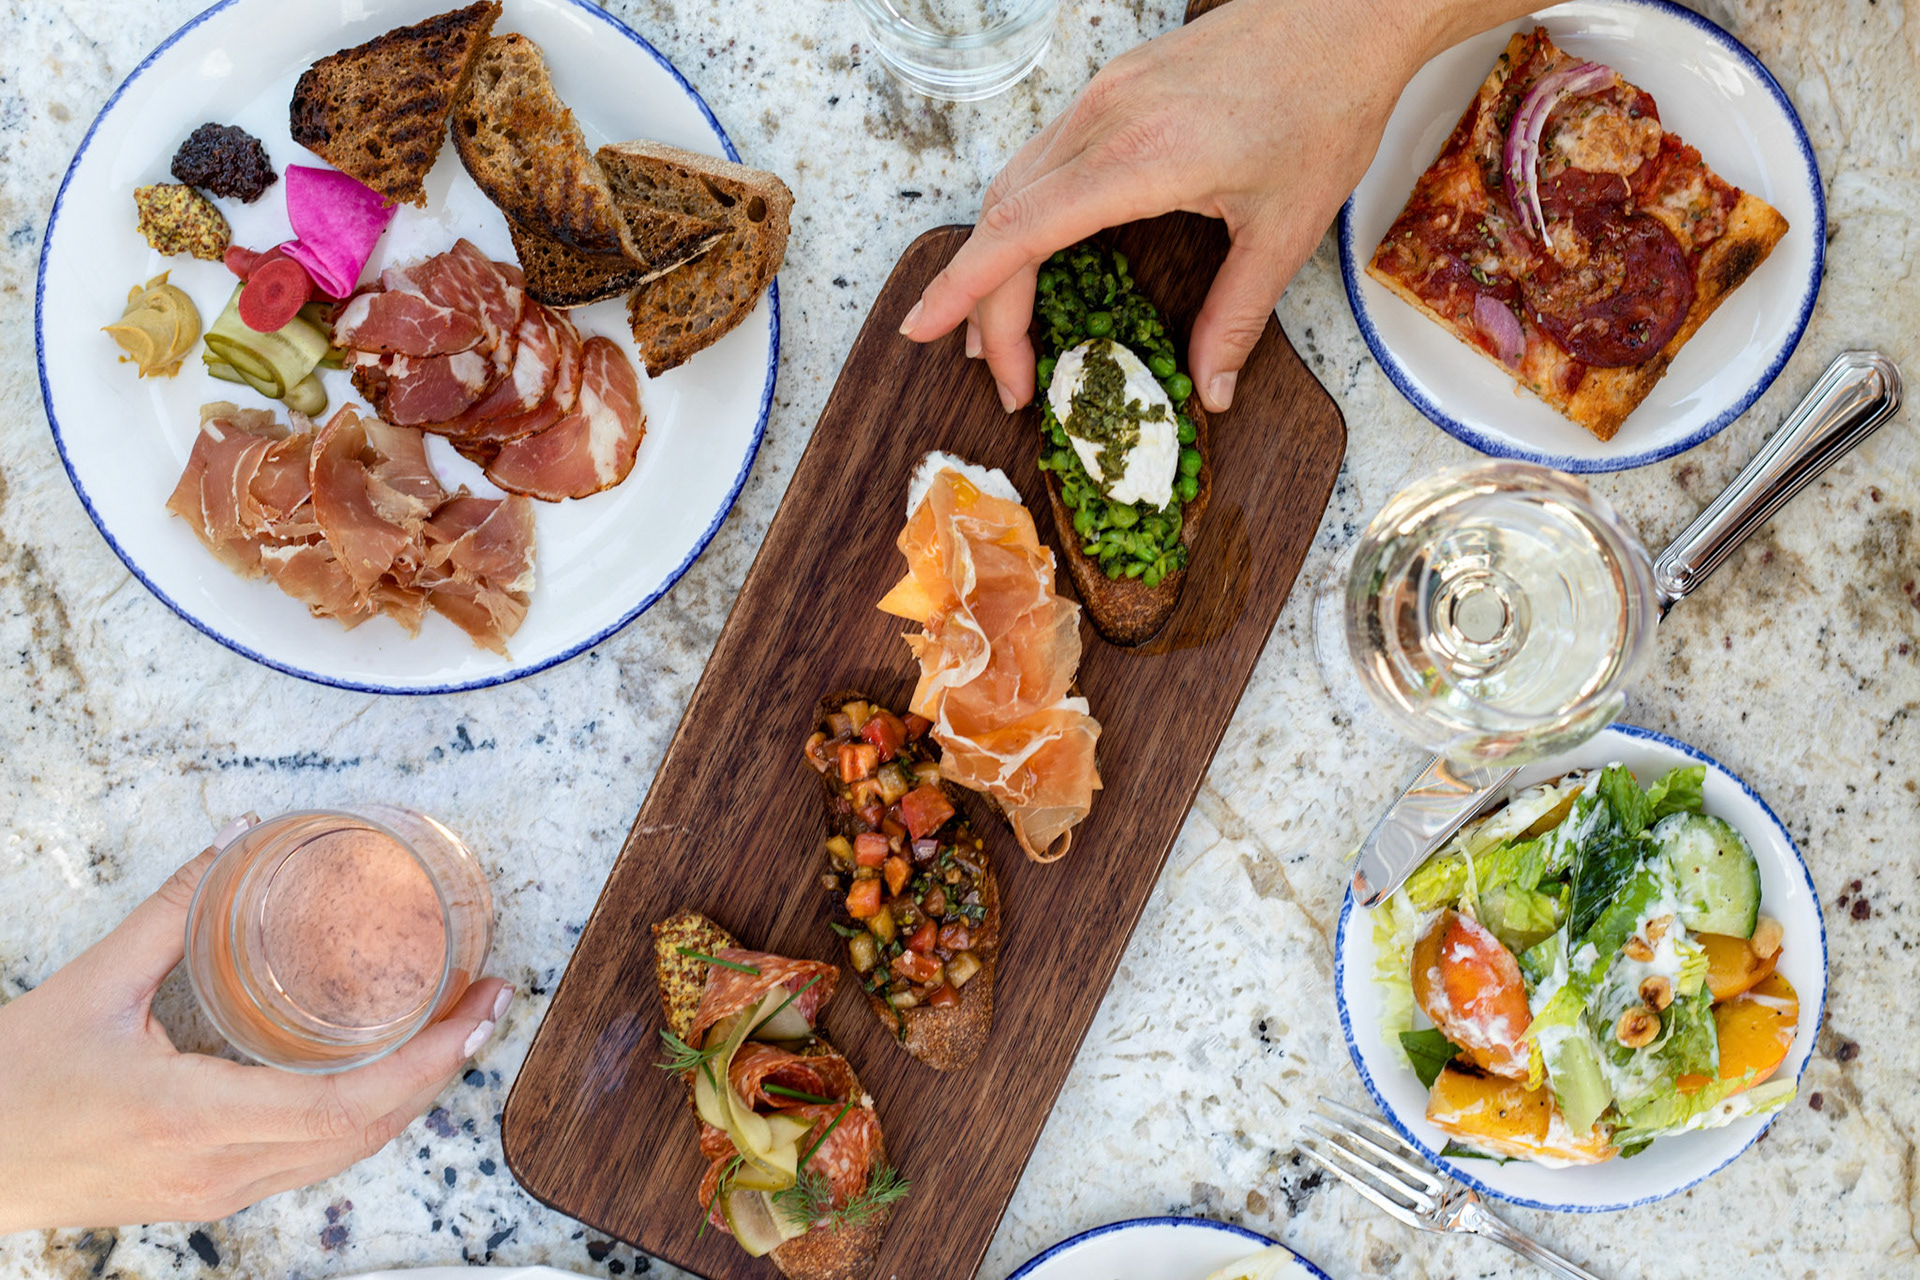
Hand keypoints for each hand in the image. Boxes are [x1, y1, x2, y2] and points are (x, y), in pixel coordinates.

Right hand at [0, 848, 513, 1232]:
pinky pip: (310, 1161)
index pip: (348, 1104)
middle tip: (490, 1005)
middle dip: (442, 1070)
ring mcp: (217, 1190)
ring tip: (455, 1032)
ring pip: (344, 1154)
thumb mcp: (90, 986)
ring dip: (411, 1097)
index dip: (428, 1061)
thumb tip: (241, 836)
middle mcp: (220, 1167)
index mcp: (196, 1117)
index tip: (480, 1012)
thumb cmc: (10, 1086)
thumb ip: (174, 909)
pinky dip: (363, 1119)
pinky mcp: (208, 1193)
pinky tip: (386, 1076)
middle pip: (367, 1132)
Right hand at [899, 0, 1533, 412]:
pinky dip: (1020, 218)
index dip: (965, 289)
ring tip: (1001, 332)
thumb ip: (1238, 317)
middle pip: (1003, 219)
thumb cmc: (1325, 106)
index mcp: (1140, 157)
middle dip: (986, 306)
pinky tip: (1034, 257)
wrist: (1345, 15)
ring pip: (1013, 185)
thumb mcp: (1287, 229)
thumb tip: (1212, 392)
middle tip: (1006, 378)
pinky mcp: (1111, 89)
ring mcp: (1101, 98)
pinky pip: (1040, 160)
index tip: (922, 330)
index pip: (1021, 232)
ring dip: (995, 261)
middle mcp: (1103, 121)